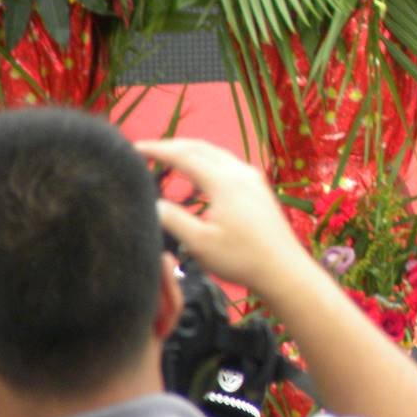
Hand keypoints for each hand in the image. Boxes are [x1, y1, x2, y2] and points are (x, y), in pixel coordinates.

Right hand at [136, 138, 306, 292]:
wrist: (283, 269)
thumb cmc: (241, 258)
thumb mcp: (199, 243)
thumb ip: (173, 219)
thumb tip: (151, 202)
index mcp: (225, 181)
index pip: (184, 155)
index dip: (157, 150)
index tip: (133, 148)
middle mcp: (241, 172)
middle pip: (201, 148)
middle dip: (172, 146)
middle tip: (146, 151)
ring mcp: (253, 179)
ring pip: (216, 154)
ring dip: (191, 153)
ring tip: (167, 161)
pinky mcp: (259, 188)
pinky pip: (227, 165)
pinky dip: (207, 164)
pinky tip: (197, 181)